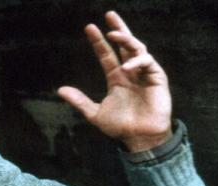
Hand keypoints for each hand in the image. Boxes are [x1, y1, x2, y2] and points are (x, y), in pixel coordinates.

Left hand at [57, 11, 171, 152]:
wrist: (139, 138)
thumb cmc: (120, 127)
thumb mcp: (94, 113)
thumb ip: (79, 101)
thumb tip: (60, 90)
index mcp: (116, 78)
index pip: (107, 55)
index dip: (99, 42)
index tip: (89, 28)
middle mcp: (130, 72)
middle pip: (125, 45)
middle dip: (119, 29)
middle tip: (110, 15)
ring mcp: (144, 74)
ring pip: (137, 48)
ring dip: (127, 39)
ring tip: (114, 35)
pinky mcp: (157, 78)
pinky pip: (148, 62)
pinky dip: (137, 61)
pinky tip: (127, 68)